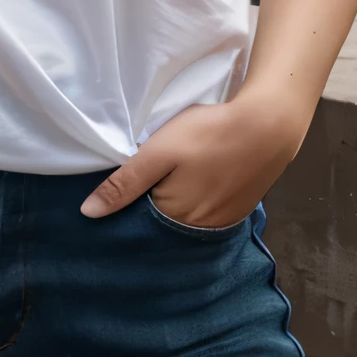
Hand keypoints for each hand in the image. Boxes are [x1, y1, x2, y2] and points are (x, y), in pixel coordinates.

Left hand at [80, 95, 305, 228]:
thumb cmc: (208, 135)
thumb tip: (88, 214)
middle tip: (148, 177)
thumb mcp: (159, 152)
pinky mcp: (239, 209)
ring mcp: (223, 222)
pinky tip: (196, 181)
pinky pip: (208, 213)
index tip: (119, 190)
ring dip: (176, 204)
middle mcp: (199, 231)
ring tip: (169, 178)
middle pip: (164, 224)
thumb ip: (125, 183)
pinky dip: (198, 200)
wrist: (268, 125)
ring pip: (186, 218)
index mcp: (175, 219)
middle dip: (151, 208)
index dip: (127, 208)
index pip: (139, 224)